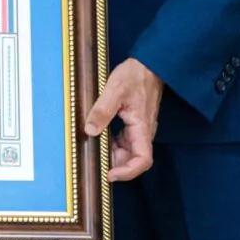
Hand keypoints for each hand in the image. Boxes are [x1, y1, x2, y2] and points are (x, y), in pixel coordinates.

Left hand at [83, 57, 161, 181]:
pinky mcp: (134, 124)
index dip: (128, 172)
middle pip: (133, 160)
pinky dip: (112, 145)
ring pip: (128, 152)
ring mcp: (139, 129)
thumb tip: (90, 130)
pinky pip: (124, 142)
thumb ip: (102, 110)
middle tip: (94, 161)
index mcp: (142, 127)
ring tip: (93, 150)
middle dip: (115, 165)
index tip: (110, 174)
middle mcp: (143, 132)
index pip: (143, 160)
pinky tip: (99, 137)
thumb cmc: (136, 75)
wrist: (148, 64)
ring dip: (112, 155)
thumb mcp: (115, 89)